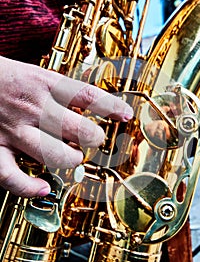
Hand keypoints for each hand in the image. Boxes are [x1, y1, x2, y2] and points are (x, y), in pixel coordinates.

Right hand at [0, 56, 132, 196]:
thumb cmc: (1, 77)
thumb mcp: (33, 73)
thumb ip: (59, 90)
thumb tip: (87, 104)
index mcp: (43, 84)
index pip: (88, 96)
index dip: (112, 107)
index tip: (125, 115)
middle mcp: (33, 108)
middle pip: (79, 130)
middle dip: (94, 139)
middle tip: (93, 139)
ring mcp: (13, 130)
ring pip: (55, 154)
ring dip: (70, 160)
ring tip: (72, 157)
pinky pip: (11, 175)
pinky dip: (28, 187)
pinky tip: (42, 188)